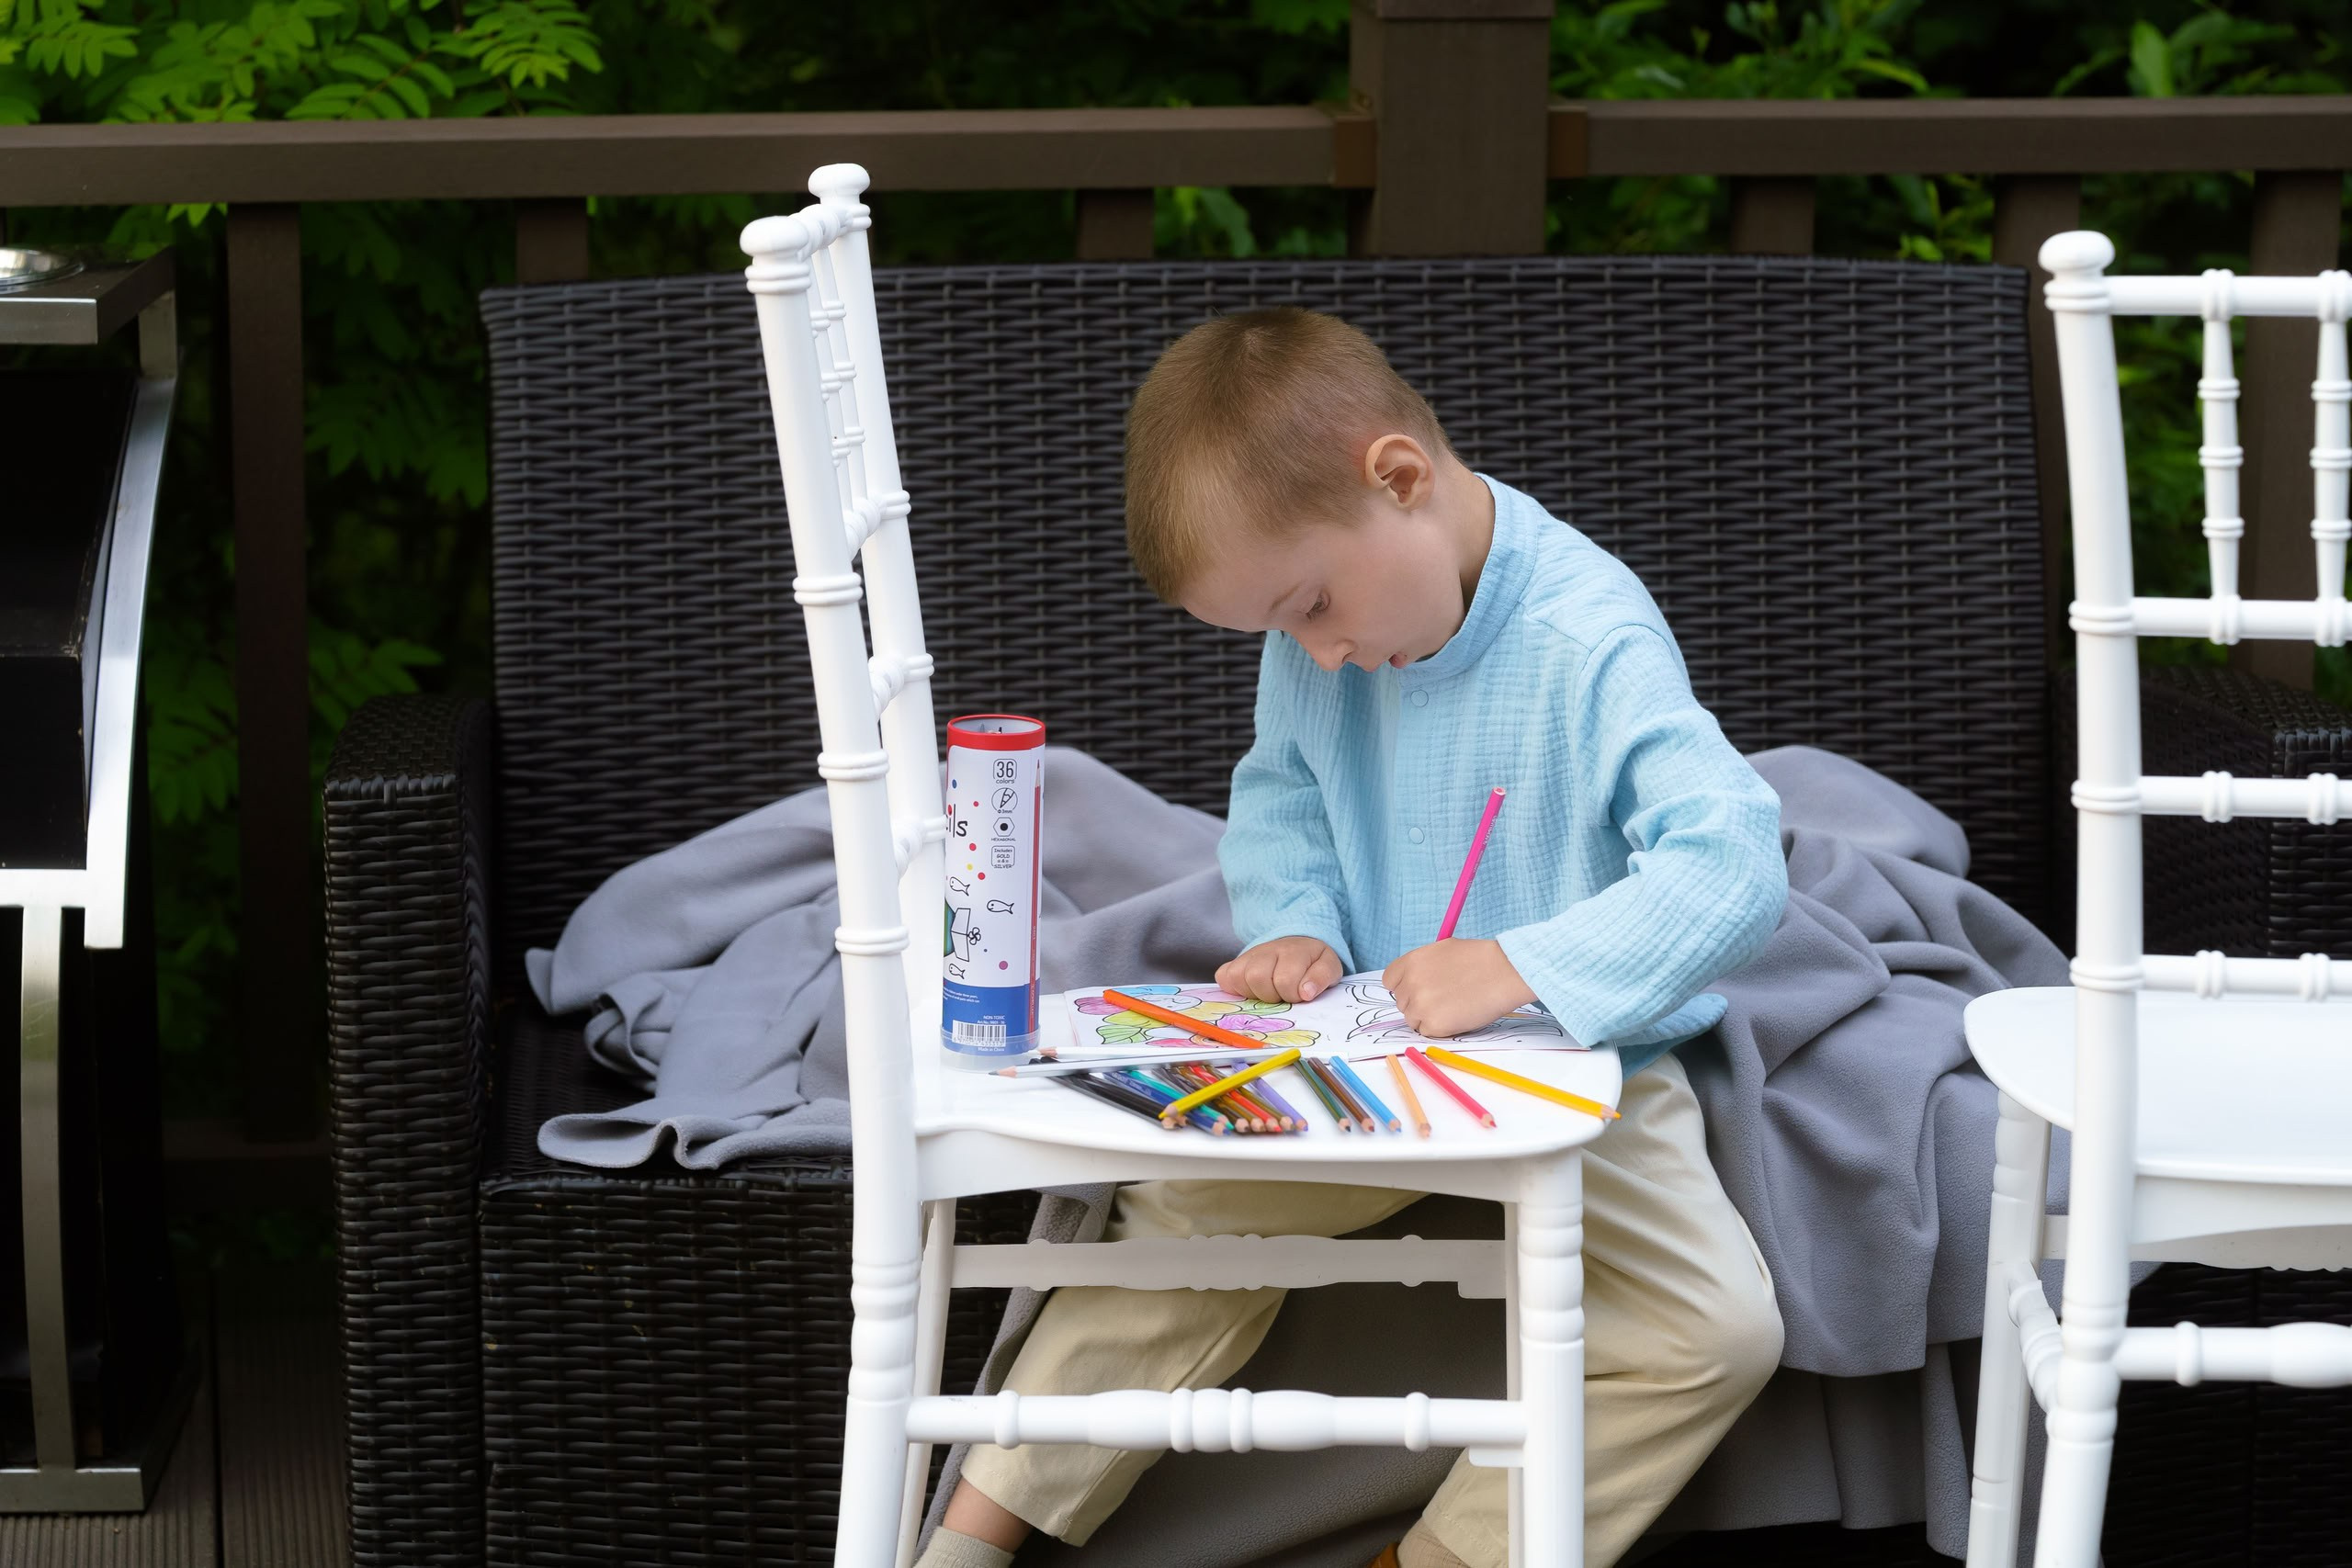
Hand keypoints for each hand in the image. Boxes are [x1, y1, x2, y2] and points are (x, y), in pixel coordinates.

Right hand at [1217, 936, 1343, 1003]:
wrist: (1297, 944)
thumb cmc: (1312, 962)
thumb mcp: (1328, 966)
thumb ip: (1322, 977)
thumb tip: (1306, 992)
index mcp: (1293, 950)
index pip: (1285, 980)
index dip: (1293, 994)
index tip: (1300, 994)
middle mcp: (1267, 949)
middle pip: (1257, 978)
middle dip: (1273, 995)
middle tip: (1283, 995)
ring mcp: (1248, 955)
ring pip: (1238, 977)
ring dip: (1254, 993)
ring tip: (1268, 993)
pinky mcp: (1234, 962)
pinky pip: (1223, 977)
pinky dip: (1234, 988)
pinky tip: (1250, 990)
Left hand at [1381, 939, 1535, 1038]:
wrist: (1504, 972)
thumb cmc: (1479, 959)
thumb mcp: (1442, 950)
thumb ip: (1421, 965)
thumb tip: (1410, 981)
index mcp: (1410, 962)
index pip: (1389, 981)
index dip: (1403, 987)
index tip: (1416, 990)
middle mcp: (1410, 983)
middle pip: (1401, 1002)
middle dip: (1418, 1002)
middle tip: (1443, 998)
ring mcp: (1420, 1005)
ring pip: (1412, 1019)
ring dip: (1428, 1017)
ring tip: (1453, 1006)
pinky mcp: (1434, 1024)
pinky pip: (1427, 1032)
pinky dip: (1440, 1028)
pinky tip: (1457, 1015)